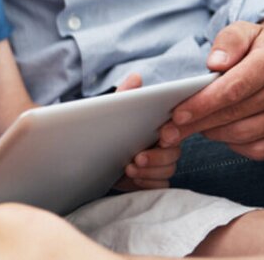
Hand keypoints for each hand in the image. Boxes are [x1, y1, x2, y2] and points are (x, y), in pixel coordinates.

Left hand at [110, 74, 180, 189]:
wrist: (89, 157)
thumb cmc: (105, 130)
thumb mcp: (112, 111)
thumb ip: (124, 96)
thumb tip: (136, 76)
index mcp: (156, 127)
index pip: (174, 130)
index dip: (172, 134)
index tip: (160, 136)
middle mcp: (161, 146)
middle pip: (174, 153)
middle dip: (157, 157)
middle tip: (137, 157)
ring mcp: (157, 165)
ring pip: (168, 170)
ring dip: (150, 171)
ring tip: (130, 168)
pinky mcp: (151, 181)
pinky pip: (160, 186)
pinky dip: (148, 183)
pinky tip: (134, 179)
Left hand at [158, 19, 263, 159]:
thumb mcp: (248, 32)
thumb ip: (229, 41)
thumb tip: (215, 63)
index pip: (232, 89)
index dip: (202, 104)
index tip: (177, 114)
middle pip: (233, 115)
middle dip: (196, 124)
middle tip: (169, 131)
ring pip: (243, 135)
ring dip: (211, 133)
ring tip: (191, 127)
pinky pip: (258, 149)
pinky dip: (233, 144)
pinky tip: (219, 132)